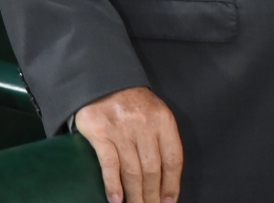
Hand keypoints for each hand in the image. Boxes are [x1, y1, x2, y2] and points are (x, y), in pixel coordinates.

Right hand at [74, 86, 182, 202]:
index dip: (172, 184)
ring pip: (133, 171)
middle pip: (153, 169)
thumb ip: (161, 139)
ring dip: (135, 195)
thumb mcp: (155, 114)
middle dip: (153, 195)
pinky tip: (116, 200)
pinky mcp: (101, 134)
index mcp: (163, 121)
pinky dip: (114, 185)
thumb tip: (166, 175)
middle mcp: (145, 126)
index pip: (173, 158)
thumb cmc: (133, 103)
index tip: (170, 202)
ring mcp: (122, 130)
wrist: (103, 82)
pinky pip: (110, 164)